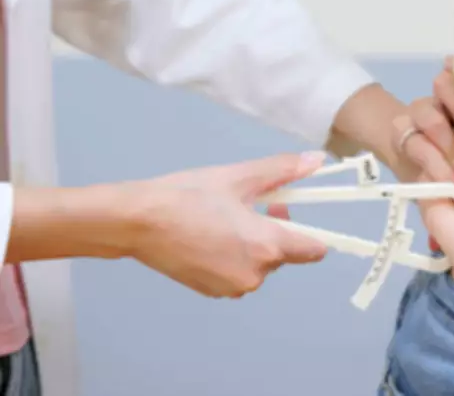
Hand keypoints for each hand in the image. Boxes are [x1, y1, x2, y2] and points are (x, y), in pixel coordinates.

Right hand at [127, 151, 327, 297]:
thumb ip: (283, 171)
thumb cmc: (187, 196)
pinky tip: (210, 238)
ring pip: (260, 265)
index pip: (314, 250)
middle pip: (284, 254)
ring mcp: (233, 287)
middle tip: (251, 206)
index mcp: (267, 246)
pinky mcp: (213, 292)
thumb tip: (317, 161)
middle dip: (274, 232)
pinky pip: (238, 274)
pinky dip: (232, 258)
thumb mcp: (239, 177)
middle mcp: (255, 274)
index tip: (297, 218)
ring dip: (252, 246)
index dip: (312, 233)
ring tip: (226, 220)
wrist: (137, 221)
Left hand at [391, 56, 453, 194]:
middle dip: (451, 150)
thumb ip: (433, 206)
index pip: (418, 147)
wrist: (425, 140)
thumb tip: (438, 237)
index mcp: (407, 138)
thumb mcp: (426, 189)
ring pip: (442, 89)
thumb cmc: (430, 170)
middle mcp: (421, 113)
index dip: (437, 168)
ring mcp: (441, 96)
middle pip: (430, 120)